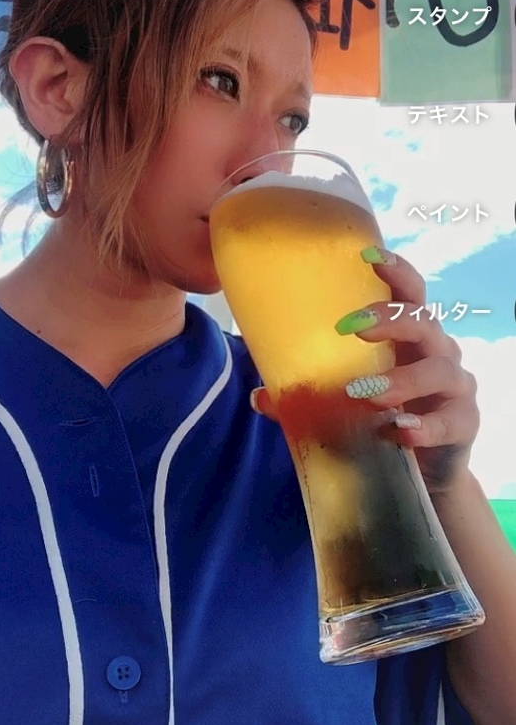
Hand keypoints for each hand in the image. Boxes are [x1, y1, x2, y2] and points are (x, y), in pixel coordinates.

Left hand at [250, 245, 479, 495]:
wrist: (428, 470)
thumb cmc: (386, 417)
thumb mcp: (346, 404)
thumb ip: (309, 397)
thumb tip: (259, 396)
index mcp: (409, 338)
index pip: (409, 294)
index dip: (396, 272)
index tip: (369, 255)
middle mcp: (437, 352)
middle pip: (424, 323)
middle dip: (391, 320)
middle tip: (354, 327)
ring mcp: (456, 387)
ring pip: (439, 371)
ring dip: (403, 380)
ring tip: (368, 393)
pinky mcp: (464, 423)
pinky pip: (450, 420)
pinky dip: (424, 426)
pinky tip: (400, 432)